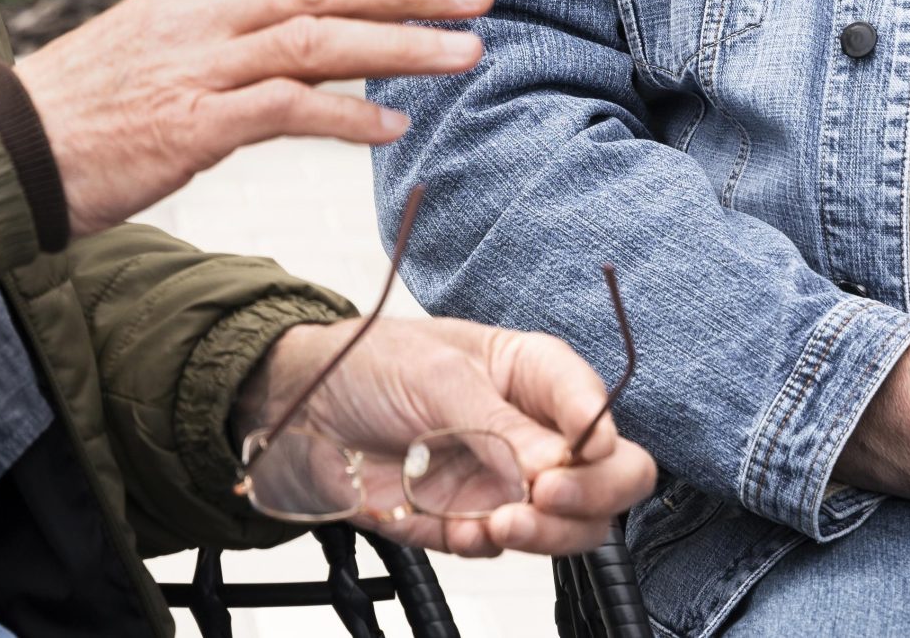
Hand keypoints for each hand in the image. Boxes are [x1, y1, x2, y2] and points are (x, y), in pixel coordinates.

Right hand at [15, 0, 491, 236]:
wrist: (1, 154)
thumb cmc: (84, 114)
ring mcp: (197, 68)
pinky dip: (347, 115)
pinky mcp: (190, 124)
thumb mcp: (157, 54)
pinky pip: (287, 110)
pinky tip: (392, 126)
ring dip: (399, 47)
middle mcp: (203, 17)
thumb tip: (300, 49)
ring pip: (318, 42)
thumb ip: (226, 44)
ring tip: (464, 55)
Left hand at [232, 317, 656, 557]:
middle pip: (608, 480)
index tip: (573, 456)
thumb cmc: (370, 362)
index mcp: (535, 376)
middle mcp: (533, 432)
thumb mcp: (436, 377)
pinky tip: (464, 531)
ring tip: (500, 524)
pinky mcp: (468, 519)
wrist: (300, 405)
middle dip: (588, 496)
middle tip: (545, 497)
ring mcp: (505, 481)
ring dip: (543, 534)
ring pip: (567, 526)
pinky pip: (500, 547)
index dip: (599, 436)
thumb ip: (498, 425)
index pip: (598, 409)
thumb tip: (558, 464)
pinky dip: (487, 546)